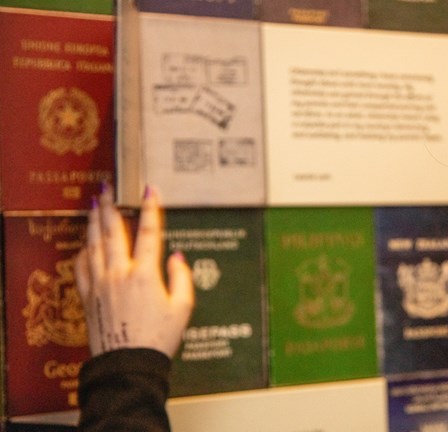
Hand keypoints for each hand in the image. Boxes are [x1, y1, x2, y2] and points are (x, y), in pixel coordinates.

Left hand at [75, 185, 194, 357]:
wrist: (128, 363)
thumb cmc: (158, 338)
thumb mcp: (183, 307)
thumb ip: (181, 277)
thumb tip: (175, 256)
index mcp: (145, 274)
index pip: (148, 232)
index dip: (150, 208)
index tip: (150, 190)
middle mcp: (119, 273)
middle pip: (112, 231)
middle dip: (110, 205)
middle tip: (107, 187)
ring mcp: (100, 284)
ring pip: (93, 244)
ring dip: (93, 221)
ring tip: (94, 205)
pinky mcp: (88, 297)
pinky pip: (81, 267)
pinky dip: (83, 251)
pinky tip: (85, 244)